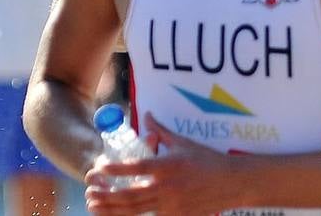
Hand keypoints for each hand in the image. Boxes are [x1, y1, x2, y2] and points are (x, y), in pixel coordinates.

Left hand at [85, 112, 233, 215]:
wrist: (231, 183)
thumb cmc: (208, 160)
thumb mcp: (184, 143)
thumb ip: (162, 131)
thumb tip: (148, 115)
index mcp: (167, 166)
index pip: (135, 168)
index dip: (115, 169)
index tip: (99, 167)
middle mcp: (166, 187)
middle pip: (128, 194)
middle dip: (105, 194)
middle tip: (89, 191)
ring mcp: (170, 205)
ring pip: (134, 210)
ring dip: (111, 209)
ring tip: (94, 205)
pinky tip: (117, 215)